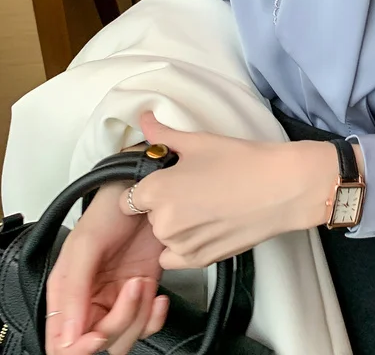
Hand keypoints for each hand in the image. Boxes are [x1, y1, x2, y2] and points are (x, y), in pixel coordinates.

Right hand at [46, 182, 168, 354]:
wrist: (147, 187)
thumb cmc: (111, 207)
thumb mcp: (86, 245)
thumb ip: (74, 290)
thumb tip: (67, 337)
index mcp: (66, 293)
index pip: (63, 342)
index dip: (80, 347)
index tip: (98, 333)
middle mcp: (91, 299)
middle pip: (98, 343)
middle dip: (118, 324)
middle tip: (131, 292)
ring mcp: (119, 297)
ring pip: (124, 337)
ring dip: (138, 317)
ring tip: (142, 283)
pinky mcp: (144, 292)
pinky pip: (146, 323)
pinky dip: (155, 317)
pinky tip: (159, 296)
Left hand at [122, 112, 340, 269]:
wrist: (283, 187)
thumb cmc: (243, 160)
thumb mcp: (200, 141)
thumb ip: (163, 134)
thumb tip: (143, 118)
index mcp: (156, 190)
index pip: (129, 197)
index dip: (149, 186)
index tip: (169, 180)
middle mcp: (162, 222)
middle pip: (149, 215)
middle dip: (166, 203)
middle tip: (197, 188)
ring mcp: (180, 245)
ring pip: (164, 235)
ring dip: (178, 224)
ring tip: (209, 205)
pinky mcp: (199, 261)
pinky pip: (175, 256)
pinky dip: (185, 245)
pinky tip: (209, 226)